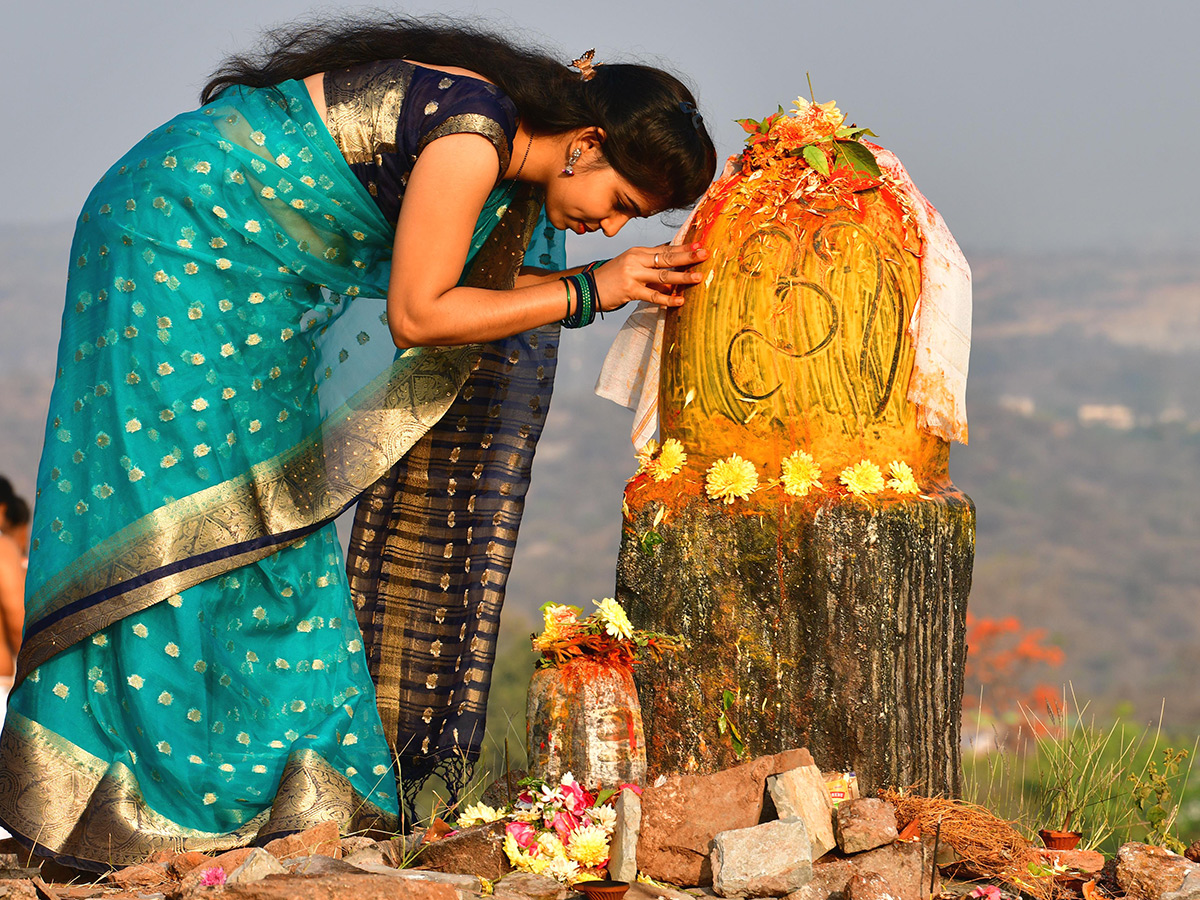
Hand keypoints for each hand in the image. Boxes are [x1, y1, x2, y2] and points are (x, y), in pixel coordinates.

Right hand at [593, 243, 707, 310]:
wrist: (586, 288)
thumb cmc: (610, 280)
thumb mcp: (629, 267)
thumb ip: (650, 270)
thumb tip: (671, 277)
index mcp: (637, 252)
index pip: (664, 249)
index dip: (683, 247)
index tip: (700, 245)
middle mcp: (636, 260)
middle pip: (666, 258)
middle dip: (687, 256)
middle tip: (705, 254)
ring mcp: (632, 274)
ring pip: (662, 276)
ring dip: (682, 277)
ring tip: (698, 277)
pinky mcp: (629, 290)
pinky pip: (652, 296)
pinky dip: (667, 299)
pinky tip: (680, 301)